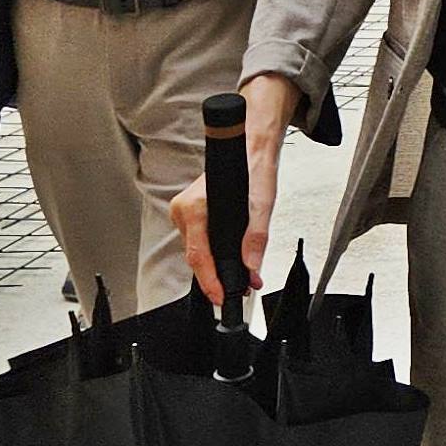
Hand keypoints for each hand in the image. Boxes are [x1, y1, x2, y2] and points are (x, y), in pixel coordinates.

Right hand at [169, 70, 299, 305]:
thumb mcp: (261, 206)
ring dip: (216, 266)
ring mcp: (183, 211)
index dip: (210, 280)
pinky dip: (213, 253)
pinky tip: (228, 261)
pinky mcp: (189, 213)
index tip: (221, 296)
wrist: (249, 148)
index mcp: (195, 206)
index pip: (199, 255)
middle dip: (217, 277)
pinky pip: (198, 241)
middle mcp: (183, 209)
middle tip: (239, 291)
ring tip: (239, 279)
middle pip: (196, 256)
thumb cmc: (253, 170)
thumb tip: (251, 268)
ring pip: (197, 250)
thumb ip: (256, 238)